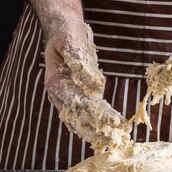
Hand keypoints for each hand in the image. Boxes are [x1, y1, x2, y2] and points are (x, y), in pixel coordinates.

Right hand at [43, 15, 130, 151]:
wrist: (63, 30)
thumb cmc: (67, 34)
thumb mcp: (71, 41)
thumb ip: (79, 63)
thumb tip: (93, 84)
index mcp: (55, 82)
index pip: (77, 102)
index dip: (95, 113)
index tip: (113, 121)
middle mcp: (60, 94)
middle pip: (78, 117)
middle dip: (97, 129)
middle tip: (116, 139)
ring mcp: (70, 97)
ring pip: (82, 120)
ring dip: (98, 131)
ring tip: (115, 142)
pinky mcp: (81, 95)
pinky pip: (89, 113)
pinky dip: (100, 123)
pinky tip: (112, 132)